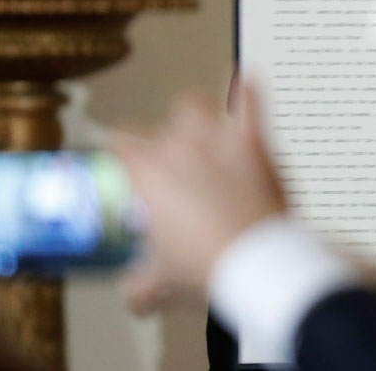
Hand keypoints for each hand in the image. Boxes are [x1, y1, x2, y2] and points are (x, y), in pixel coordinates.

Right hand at [113, 83, 285, 313]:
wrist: (255, 262)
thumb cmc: (208, 268)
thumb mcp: (159, 284)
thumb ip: (138, 284)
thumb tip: (134, 292)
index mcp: (147, 174)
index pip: (120, 143)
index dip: (122, 148)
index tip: (126, 154)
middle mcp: (178, 148)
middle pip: (160, 127)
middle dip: (164, 139)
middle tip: (175, 159)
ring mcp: (217, 140)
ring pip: (196, 104)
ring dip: (196, 112)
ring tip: (202, 121)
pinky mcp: (254, 141)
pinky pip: (248, 100)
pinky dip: (245, 90)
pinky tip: (245, 82)